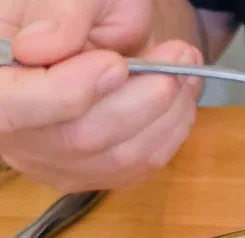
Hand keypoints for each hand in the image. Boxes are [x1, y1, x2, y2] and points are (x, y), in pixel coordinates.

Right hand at [0, 0, 201, 190]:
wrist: (88, 26)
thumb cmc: (69, 6)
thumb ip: (57, 12)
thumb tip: (41, 48)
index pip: (11, 107)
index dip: (65, 94)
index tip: (116, 64)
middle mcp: (14, 130)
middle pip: (79, 137)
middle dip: (140, 98)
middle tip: (178, 56)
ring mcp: (52, 159)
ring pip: (117, 157)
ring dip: (166, 114)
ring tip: (185, 68)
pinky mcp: (90, 172)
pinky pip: (139, 166)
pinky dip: (170, 130)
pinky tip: (179, 97)